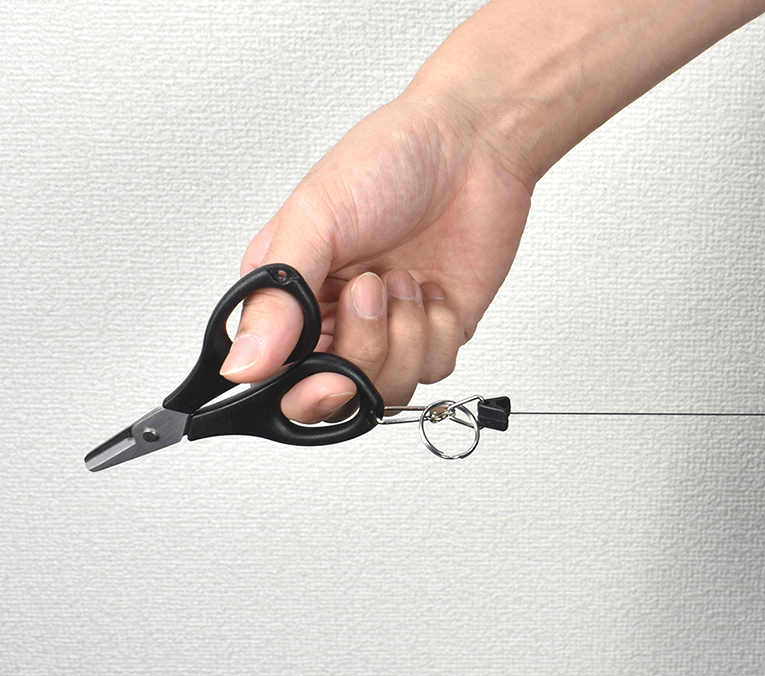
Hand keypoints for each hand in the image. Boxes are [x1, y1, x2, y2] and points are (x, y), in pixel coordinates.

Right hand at [220, 98, 531, 421]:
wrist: (472, 143)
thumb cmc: (389, 159)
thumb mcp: (316, 219)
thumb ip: (277, 298)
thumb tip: (243, 364)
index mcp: (289, 293)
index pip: (278, 377)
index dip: (301, 391)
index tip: (324, 378)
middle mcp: (336, 317)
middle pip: (336, 393)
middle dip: (359, 358)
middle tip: (369, 300)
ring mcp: (389, 327)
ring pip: (387, 387)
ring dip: (401, 336)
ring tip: (401, 278)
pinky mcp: (436, 329)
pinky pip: (434, 368)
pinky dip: (435, 331)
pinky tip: (431, 286)